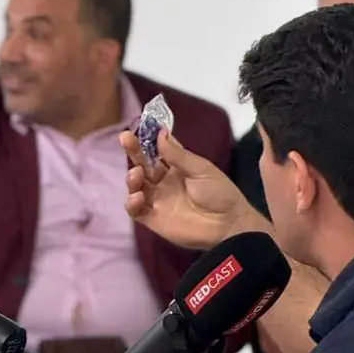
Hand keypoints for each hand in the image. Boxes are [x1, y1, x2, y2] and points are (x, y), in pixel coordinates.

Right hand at [121, 129, 261, 251]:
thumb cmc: (219, 193)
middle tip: (125, 138)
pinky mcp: (153, 219)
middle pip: (142, 165)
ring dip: (132, 178)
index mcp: (176, 168)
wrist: (228, 224)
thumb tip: (160, 133)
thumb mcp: (201, 169)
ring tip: (137, 174)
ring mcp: (157, 200)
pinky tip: (138, 197)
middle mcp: (163, 182)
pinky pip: (136, 210)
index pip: (156, 151)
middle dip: (133, 151)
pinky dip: (132, 203)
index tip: (138, 128)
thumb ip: (178, 155)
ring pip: (136, 186)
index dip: (147, 140)